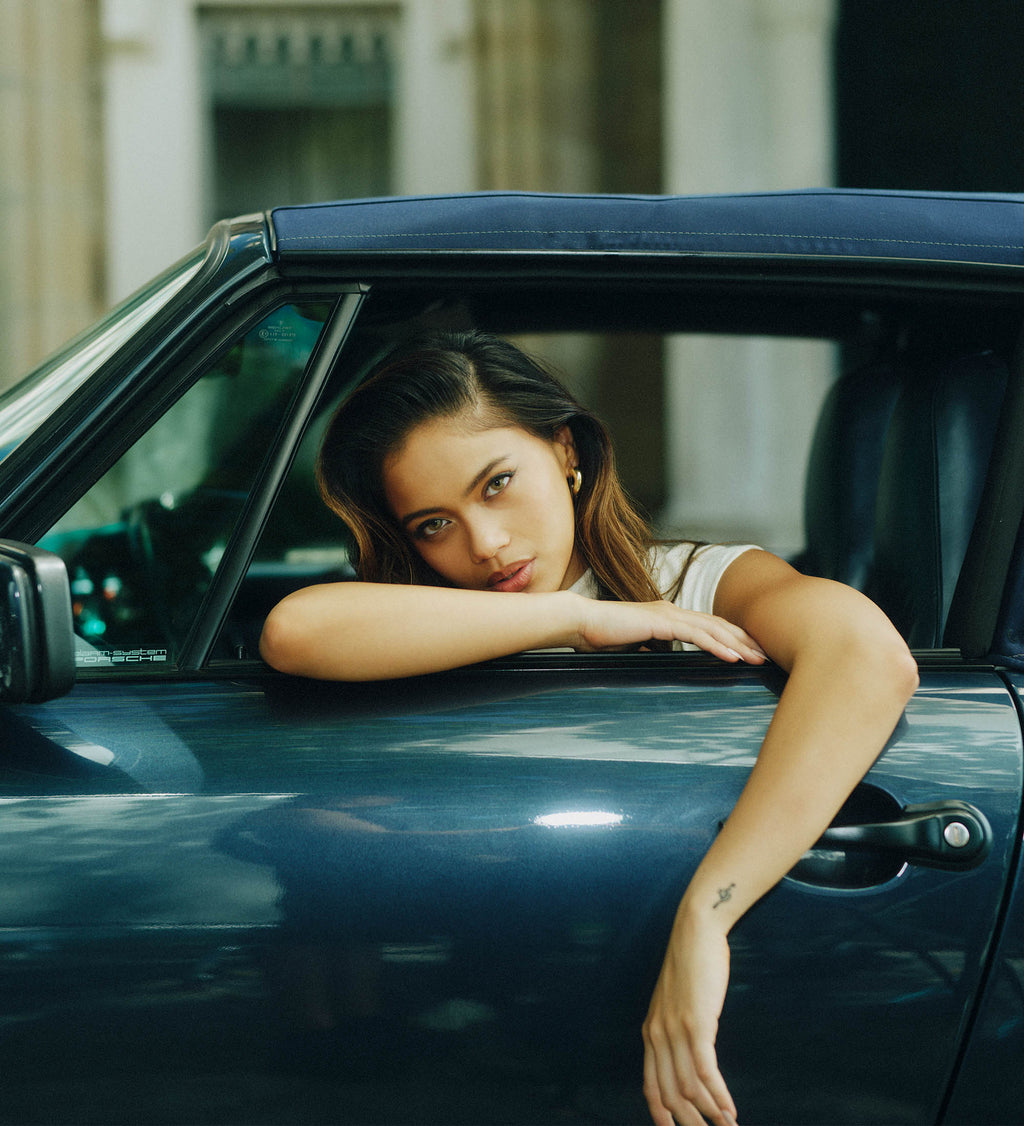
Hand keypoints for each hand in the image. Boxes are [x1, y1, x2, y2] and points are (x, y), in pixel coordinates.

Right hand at [574, 598, 765, 664]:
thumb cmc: (604, 636)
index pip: (710, 626)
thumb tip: (665, 660)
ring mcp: (668, 614)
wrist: (581, 623)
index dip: (734, 638)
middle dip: (746, 640)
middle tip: (768, 655)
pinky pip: (696, 635)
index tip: (753, 651)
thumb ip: (655, 649)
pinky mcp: (661, 622)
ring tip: (758, 658)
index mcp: (670, 616)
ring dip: (738, 644)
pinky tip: (733, 656)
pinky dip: (717, 645)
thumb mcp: (638, 646)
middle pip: (719, 625)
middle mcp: (674, 611)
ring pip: (713, 629)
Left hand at [642, 913, 737, 1125]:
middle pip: (670, 1095)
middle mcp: (658, 1035)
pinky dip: (718, 1096)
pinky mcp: (696, 1024)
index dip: (662, 1115)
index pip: (650, 1087)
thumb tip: (689, 1054)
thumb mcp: (675, 1000)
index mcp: (650, 1032)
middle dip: (691, 1123)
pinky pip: (705, 1072)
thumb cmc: (691, 964)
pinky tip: (730, 1110)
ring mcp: (675, 1031)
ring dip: (710, 1115)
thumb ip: (676, 1027)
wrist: (696, 931)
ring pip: (689, 1089)